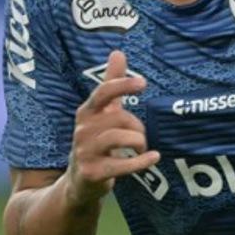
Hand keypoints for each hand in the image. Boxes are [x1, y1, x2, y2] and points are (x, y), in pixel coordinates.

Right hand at [67, 50, 158, 206]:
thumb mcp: (102, 113)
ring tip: (142, 148)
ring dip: (139, 142)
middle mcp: (82, 130)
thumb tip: (118, 52)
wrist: (80, 182)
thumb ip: (112, 84)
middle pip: (120, 118)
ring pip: (119, 138)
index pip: (102, 93)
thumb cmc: (96, 141)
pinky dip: (141, 161)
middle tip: (140, 138)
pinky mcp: (91, 173)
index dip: (122, 85)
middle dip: (138, 127)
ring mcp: (84, 152)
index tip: (143, 83)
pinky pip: (122, 164)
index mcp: (86, 112)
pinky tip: (154, 157)